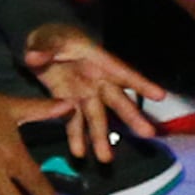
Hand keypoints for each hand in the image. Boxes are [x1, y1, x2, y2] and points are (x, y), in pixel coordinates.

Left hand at [20, 21, 159, 162]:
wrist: (39, 46)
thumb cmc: (51, 36)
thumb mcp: (46, 38)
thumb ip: (42, 48)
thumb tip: (34, 57)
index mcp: (97, 59)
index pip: (122, 72)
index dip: (141, 83)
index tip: (160, 96)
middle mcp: (97, 79)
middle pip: (116, 99)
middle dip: (131, 116)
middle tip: (148, 134)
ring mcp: (85, 93)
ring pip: (97, 116)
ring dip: (101, 136)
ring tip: (105, 159)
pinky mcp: (69, 102)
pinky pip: (74, 121)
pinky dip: (76, 136)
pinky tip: (79, 152)